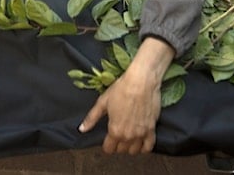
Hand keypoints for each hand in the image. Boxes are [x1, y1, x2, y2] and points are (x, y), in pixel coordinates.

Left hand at [79, 38, 172, 153]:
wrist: (141, 82)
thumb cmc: (121, 89)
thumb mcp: (103, 102)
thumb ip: (92, 118)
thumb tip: (82, 129)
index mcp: (115, 130)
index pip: (109, 149)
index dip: (107, 145)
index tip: (108, 139)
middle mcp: (128, 135)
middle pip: (121, 150)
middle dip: (118, 144)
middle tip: (118, 135)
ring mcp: (141, 134)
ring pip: (134, 150)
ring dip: (130, 147)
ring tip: (128, 138)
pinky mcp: (151, 129)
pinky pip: (148, 146)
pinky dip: (144, 147)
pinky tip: (141, 141)